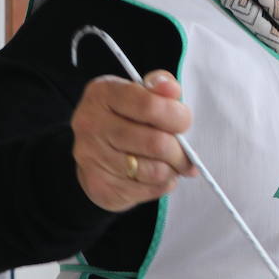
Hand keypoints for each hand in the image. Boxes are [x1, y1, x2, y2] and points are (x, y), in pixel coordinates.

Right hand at [71, 70, 196, 212]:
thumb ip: (160, 88)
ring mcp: (91, 157)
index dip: (178, 116)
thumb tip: (170, 88)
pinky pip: (148, 189)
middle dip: (181, 151)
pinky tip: (155, 175)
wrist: (96, 152)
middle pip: (156, 143)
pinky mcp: (99, 185)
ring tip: (171, 163)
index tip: (184, 123)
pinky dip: (162, 184)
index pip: (150, 105)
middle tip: (187, 153)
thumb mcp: (142, 93)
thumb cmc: (128, 118)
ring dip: (172, 170)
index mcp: (102, 93)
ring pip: (155, 171)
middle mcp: (90, 124)